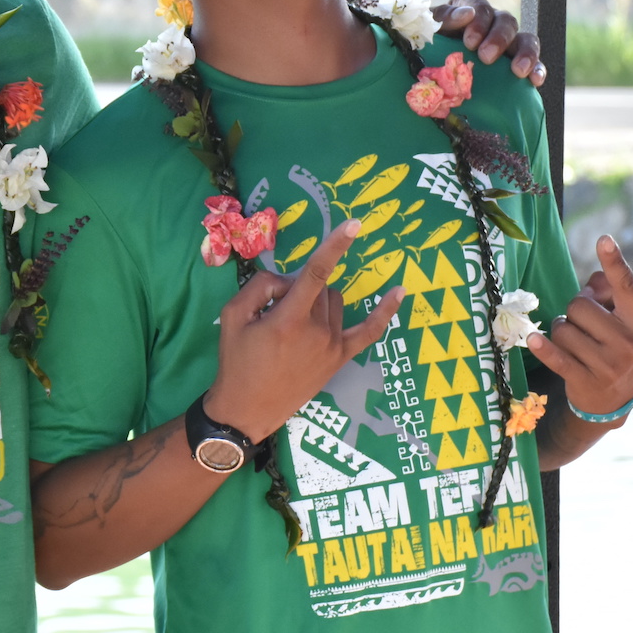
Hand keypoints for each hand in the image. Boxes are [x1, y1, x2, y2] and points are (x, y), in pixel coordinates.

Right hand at [206, 220, 406, 440]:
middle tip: (274, 312)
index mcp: (289, 319)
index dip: (334, 246)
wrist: (247, 409)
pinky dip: (386, 311)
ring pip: (335, 302)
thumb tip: (286, 281)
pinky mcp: (341, 358)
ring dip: (318, 300)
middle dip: (299, 288)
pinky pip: (369, 331)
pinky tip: (400, 292)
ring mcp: (333, 345)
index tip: (354, 224)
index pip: (315, 273)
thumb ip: (258, 287)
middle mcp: (317, 330)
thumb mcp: (233, 317)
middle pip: (320, 286)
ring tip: (292, 324)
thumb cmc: (236, 361)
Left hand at [435, 0, 543, 86]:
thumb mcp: (430, 28)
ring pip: (526, 39)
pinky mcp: (515, 63)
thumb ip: (444, 18)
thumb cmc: (429, 43)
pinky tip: (535, 81)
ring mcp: (508, 42)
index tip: (470, 42)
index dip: (479, 22)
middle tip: (486, 57)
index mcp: (472, 7)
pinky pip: (534, 63)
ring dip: (525, 53)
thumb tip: (466, 14)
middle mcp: (493, 21)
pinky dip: (537, 70)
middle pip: (506, 22)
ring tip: (518, 71)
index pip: (481, 6)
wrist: (429, 69)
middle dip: (498, 39)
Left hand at [526, 235, 632, 419]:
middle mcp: (631, 343)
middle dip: (574, 310)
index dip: (614, 262)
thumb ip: (609, 293)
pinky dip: (542, 346)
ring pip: (563, 329)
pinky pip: (555, 355)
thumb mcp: (623, 321)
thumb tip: (594, 279)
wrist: (616, 399)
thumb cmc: (616, 346)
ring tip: (575, 342)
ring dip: (561, 331)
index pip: (626, 286)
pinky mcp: (586, 380)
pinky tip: (532, 339)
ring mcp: (609, 365)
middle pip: (580, 306)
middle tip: (583, 324)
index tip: (603, 240)